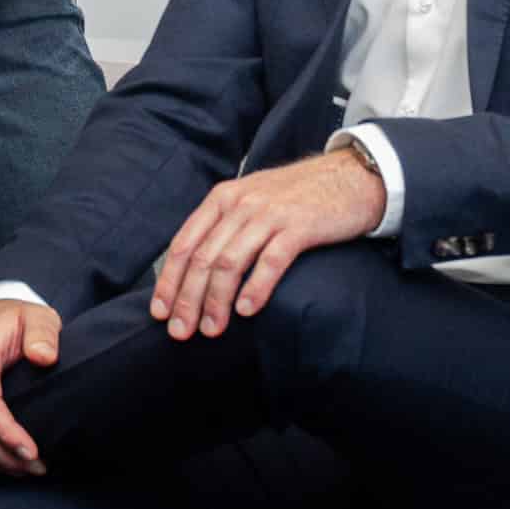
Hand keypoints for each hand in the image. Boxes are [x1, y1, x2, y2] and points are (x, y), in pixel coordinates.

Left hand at [148, 145, 390, 340]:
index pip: (183, 245)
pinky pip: (271, 261)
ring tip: (212, 330)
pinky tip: (247, 310)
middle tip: (181, 331)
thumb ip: (225, 226)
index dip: (169, 281)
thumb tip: (197, 269)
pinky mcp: (300, 226)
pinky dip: (256, 287)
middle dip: (187, 299)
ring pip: (230, 262)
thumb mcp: (252, 200)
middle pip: (202, 258)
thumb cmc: (298, 197)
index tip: (159, 312)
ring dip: (216, 301)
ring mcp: (269, 214)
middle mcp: (240, 204)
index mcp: (221, 199)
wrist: (350, 176)